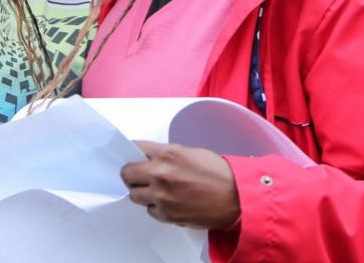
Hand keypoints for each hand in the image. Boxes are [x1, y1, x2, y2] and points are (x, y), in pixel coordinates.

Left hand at [120, 141, 240, 229]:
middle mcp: (160, 174)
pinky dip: (155, 207)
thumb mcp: (191, 152)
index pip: (135, 148)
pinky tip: (168, 202)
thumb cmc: (219, 174)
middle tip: (138, 175)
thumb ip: (167, 154)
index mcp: (167, 154)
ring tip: (155, 190)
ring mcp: (161, 196)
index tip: (133, 156)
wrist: (235, 198)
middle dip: (132, 174)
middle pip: (127, 174)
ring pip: (135, 195)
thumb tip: (151, 157)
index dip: (133, 152)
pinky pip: (150, 210)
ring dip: (142, 192)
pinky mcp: (167, 215)